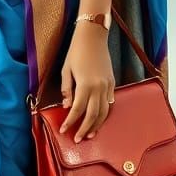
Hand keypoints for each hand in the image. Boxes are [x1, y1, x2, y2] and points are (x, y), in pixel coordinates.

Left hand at [59, 24, 115, 143]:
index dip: (70, 122)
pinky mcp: (112, 82)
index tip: (63, 130)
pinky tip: (99, 117)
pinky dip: (104, 112)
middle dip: (84, 128)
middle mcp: (98, 87)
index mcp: (85, 85)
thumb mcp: (66, 69)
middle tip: (77, 139)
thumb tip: (66, 106)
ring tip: (90, 134)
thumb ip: (67, 89)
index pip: (77, 110)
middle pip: (93, 115)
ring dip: (97, 124)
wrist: (93, 36)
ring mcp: (107, 85)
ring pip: (104, 111)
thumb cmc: (76, 51)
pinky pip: (110, 101)